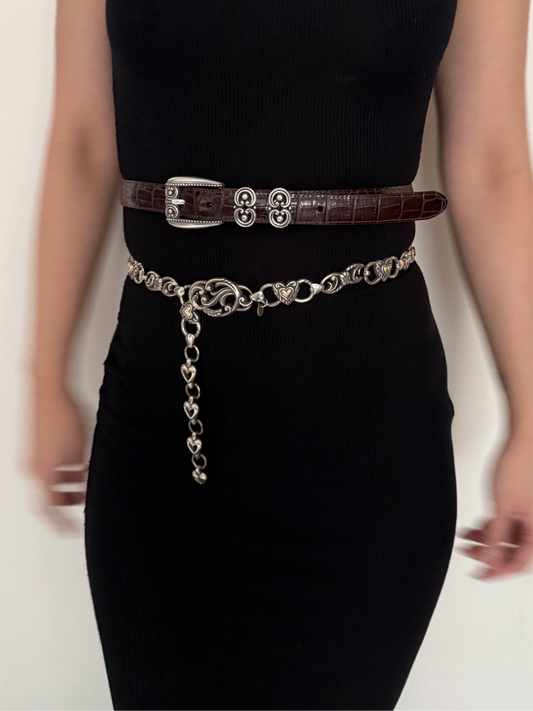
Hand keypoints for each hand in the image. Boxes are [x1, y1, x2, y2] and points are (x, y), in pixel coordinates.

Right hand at [24, 384, 88, 534]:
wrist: (47, 388)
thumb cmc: (63, 415)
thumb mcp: (80, 450)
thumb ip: (80, 473)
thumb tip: (83, 485)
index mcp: (42, 472)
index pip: (49, 508)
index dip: (59, 523)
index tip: (69, 530)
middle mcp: (32, 466)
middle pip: (47, 495)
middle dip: (65, 500)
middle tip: (81, 500)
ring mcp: (31, 455)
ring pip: (47, 479)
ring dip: (65, 483)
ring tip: (83, 478)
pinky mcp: (34, 444)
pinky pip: (45, 465)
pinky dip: (60, 469)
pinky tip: (76, 461)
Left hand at [457, 432, 532, 579]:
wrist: (525, 439)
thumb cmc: (519, 467)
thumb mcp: (502, 507)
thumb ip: (497, 537)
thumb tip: (492, 563)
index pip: (520, 563)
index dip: (499, 570)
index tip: (480, 574)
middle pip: (515, 550)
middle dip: (490, 552)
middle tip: (469, 551)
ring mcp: (532, 514)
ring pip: (511, 536)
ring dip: (489, 538)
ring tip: (467, 535)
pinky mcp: (527, 504)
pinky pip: (511, 523)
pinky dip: (494, 525)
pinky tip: (477, 524)